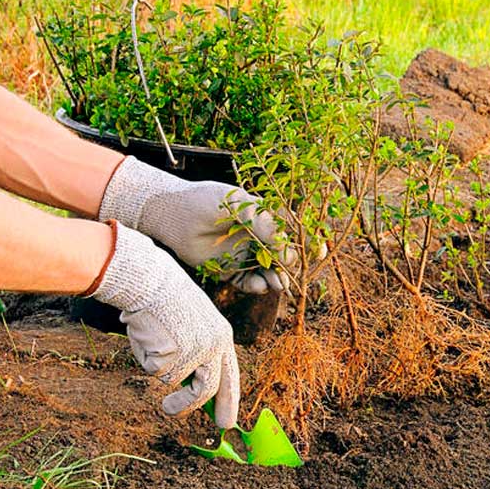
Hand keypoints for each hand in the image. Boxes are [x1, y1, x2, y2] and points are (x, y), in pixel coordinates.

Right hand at [89, 221, 239, 425]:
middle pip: (207, 390)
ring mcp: (194, 352)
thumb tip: (193, 388)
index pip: (231, 376)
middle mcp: (214, 346)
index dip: (229, 401)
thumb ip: (199, 352)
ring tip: (152, 343)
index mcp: (223, 337)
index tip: (226, 422)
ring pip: (173, 380)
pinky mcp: (173, 355)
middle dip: (188, 406)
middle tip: (170, 410)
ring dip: (159, 368)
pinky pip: (154, 370)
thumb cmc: (168, 300)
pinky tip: (147, 334)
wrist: (151, 280)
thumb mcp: (194, 324)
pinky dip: (146, 357)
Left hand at [99, 156, 293, 293]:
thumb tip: (289, 253)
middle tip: (292, 275)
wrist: (172, 214)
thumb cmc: (206, 202)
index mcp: (262, 218)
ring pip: (268, 272)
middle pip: (282, 257)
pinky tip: (261, 286)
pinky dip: (257, 286)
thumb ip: (266, 227)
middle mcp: (255, 237)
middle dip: (290, 267)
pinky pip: (248, 282)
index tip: (318, 253)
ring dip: (276, 279)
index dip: (306, 244)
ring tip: (279, 284)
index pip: (291, 233)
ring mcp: (243, 255)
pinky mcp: (228, 271)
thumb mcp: (241, 207)